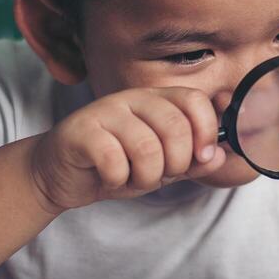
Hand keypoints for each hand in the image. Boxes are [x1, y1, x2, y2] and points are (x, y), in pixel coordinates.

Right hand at [30, 87, 226, 211]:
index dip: (205, 131)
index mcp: (156, 100)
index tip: (199, 157)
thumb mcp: (161, 166)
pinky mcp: (81, 131)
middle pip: (176, 127)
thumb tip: (218, 155)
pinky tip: (107, 177)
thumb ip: (192, 161)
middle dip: (175, 164)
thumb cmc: (114, 165)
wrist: (60, 174)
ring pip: (148, 148)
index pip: (195, 101)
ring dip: (145, 177)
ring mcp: (105, 111)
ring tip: (131, 178)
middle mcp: (132, 98)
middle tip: (157, 175)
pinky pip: (114, 161)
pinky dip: (116, 179)